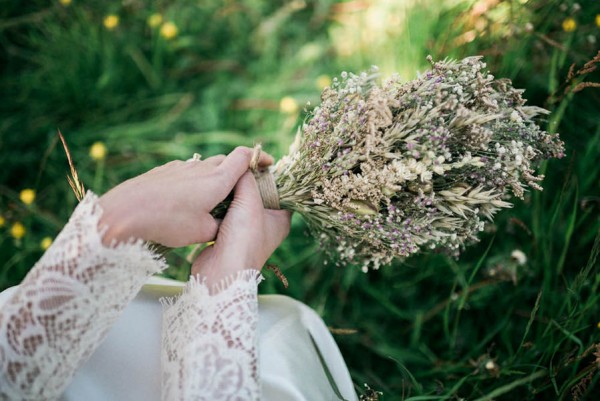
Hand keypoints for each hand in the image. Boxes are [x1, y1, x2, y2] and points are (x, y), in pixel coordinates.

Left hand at [98, 147, 272, 247]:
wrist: (125, 212)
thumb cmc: (167, 222)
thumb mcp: (201, 232)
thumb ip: (220, 226)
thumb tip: (223, 224)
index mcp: (217, 179)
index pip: (244, 156)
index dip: (260, 157)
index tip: (269, 163)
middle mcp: (201, 168)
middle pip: (227, 161)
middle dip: (239, 171)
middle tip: (244, 187)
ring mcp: (181, 167)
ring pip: (206, 167)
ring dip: (215, 177)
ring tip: (213, 199)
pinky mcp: (164, 171)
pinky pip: (187, 172)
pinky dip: (195, 181)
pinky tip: (186, 200)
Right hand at [191, 171, 290, 285]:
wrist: (221, 272)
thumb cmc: (243, 240)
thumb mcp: (250, 203)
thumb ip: (246, 179)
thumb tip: (241, 163)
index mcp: (281, 219)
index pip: (280, 190)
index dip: (269, 175)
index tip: (256, 162)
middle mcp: (267, 225)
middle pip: (258, 195)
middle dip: (246, 182)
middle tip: (235, 167)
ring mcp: (247, 231)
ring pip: (239, 204)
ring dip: (230, 193)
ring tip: (222, 178)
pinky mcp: (228, 236)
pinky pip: (225, 213)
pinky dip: (219, 205)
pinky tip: (212, 195)